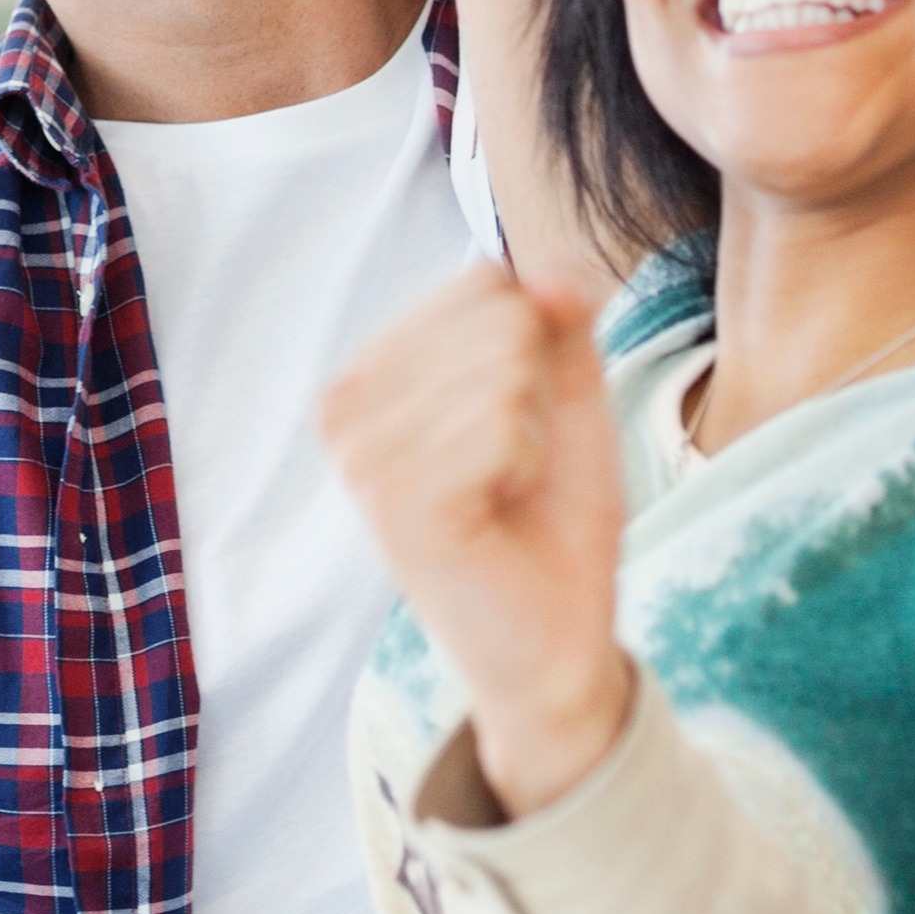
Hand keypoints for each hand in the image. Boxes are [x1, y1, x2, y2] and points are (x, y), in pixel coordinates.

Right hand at [319, 265, 631, 817]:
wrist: (557, 642)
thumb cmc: (552, 523)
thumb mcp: (568, 403)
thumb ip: (560, 328)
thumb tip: (550, 272)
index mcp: (371, 373)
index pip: (483, 281)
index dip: (538, 346)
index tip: (518, 424)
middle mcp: (346, 407)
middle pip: (500, 320)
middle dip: (539, 394)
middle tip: (514, 470)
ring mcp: (362, 457)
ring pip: (505, 371)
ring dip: (535, 435)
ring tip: (504, 493)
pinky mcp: (396, 503)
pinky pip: (500, 426)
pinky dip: (526, 465)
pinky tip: (497, 512)